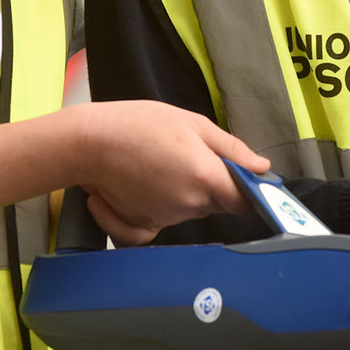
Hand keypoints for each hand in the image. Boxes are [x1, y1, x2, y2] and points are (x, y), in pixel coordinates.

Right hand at [75, 101, 268, 242]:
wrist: (87, 144)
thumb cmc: (137, 125)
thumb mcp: (191, 123)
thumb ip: (230, 149)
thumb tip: (262, 167)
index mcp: (205, 177)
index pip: (246, 201)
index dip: (248, 191)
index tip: (241, 177)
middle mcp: (189, 205)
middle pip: (217, 204)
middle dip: (210, 184)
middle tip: (184, 154)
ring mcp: (167, 219)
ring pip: (190, 210)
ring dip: (183, 192)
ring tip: (157, 163)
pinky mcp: (145, 226)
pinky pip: (163, 223)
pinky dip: (158, 209)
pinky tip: (142, 188)